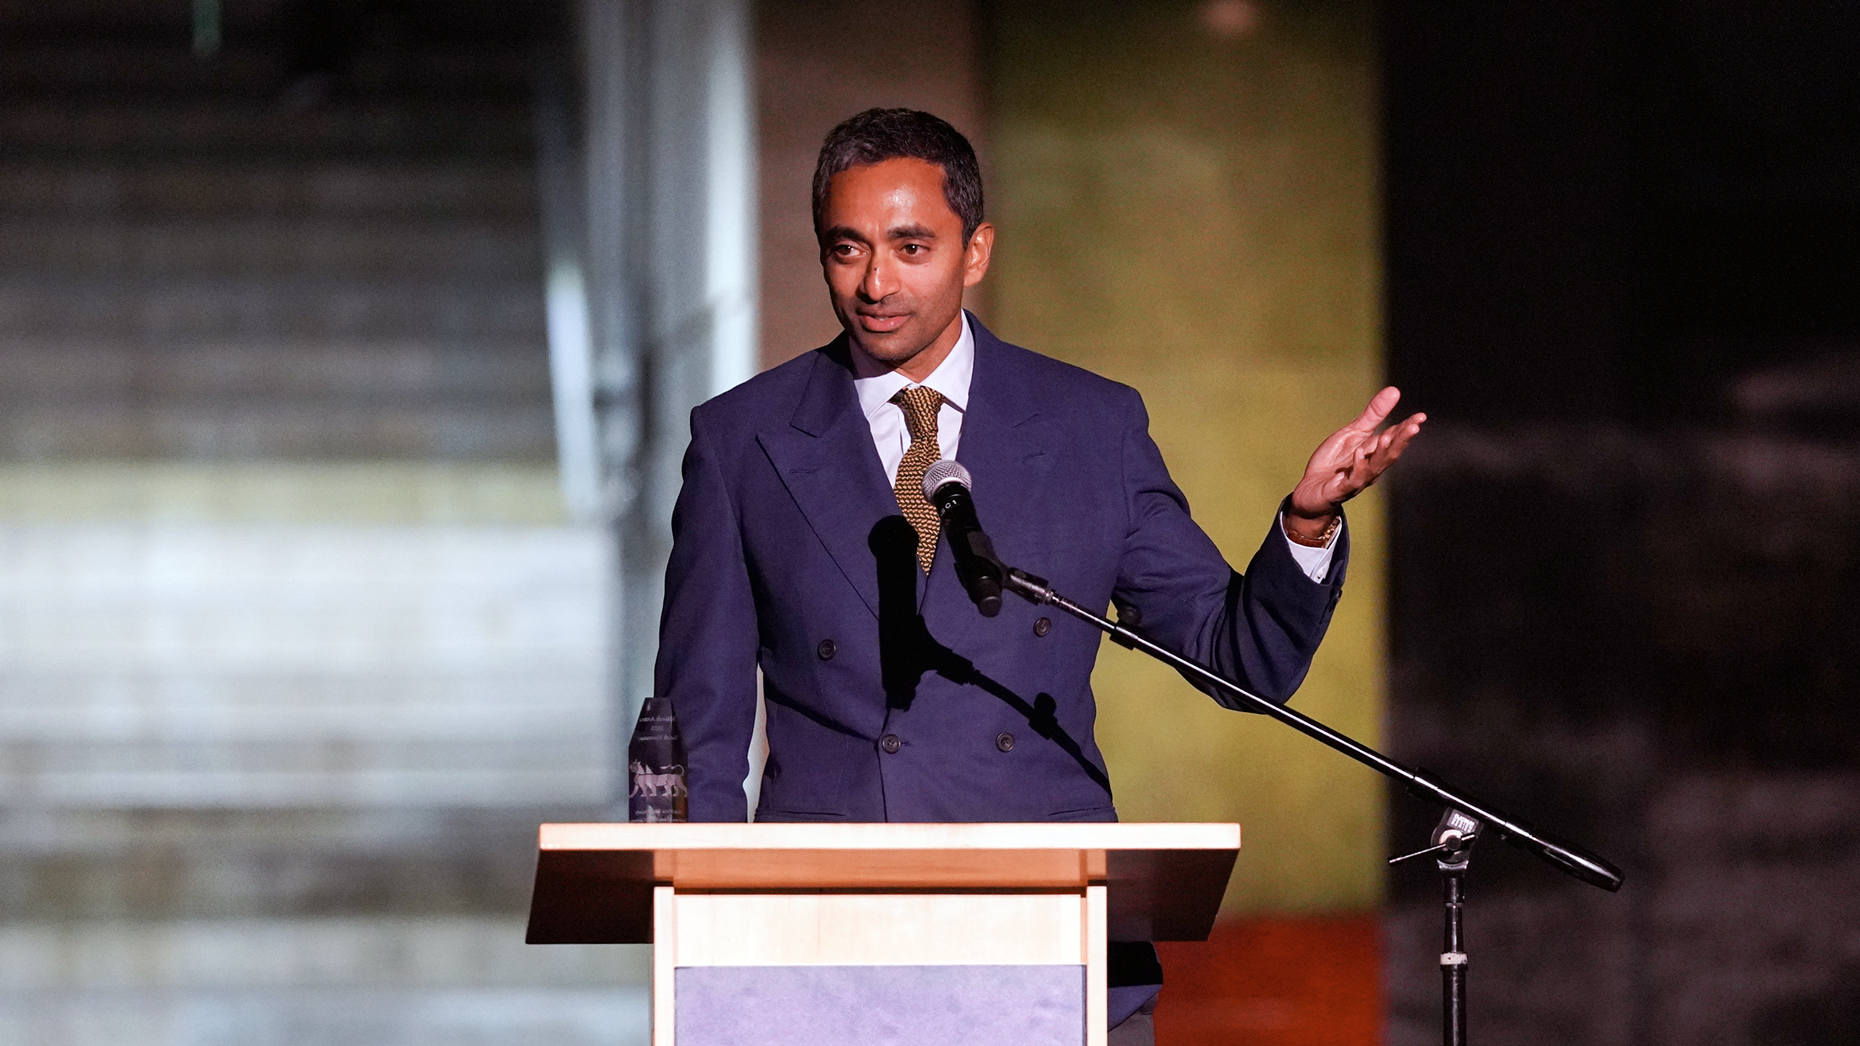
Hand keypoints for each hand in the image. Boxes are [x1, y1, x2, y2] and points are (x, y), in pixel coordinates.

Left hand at [1285, 386, 1425, 540]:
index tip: (1421, 417)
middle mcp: (1371, 468)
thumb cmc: (1334, 463)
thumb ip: (1373, 415)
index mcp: (1374, 453)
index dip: (1407, 428)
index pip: (1394, 439)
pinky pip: (1352, 480)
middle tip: (1414, 427)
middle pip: (1390, 454)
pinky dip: (1358, 467)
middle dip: (1402, 440)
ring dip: (1382, 453)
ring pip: (1375, 467)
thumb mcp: (1352, 434)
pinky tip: (1360, 454)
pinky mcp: (1340, 490)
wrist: (1311, 491)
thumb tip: (1395, 390)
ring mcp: (1357, 480)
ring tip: (1387, 437)